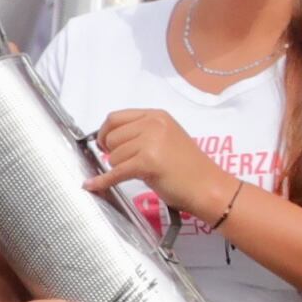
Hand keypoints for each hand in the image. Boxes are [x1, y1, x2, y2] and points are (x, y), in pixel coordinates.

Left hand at [81, 107, 234, 221]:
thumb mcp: (165, 138)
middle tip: (125, 163)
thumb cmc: (187, 167)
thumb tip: (106, 139)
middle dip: (112, 153)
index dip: (105, 133)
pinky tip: (92, 185)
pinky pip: (115, 172)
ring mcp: (151, 142)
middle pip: (111, 137)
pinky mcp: (148, 161)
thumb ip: (140, 133)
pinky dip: (102, 181)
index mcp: (157, 116)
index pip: (115, 118)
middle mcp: (154, 124)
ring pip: (113, 156)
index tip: (105, 145)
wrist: (208, 186)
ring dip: (118, 168)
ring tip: (139, 172)